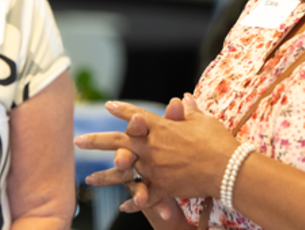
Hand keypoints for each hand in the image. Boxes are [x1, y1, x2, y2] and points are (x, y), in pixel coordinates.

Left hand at [75, 94, 237, 199]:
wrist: (226, 168)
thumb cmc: (216, 140)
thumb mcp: (202, 120)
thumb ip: (188, 111)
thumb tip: (183, 98)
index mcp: (160, 128)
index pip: (136, 116)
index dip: (122, 110)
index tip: (108, 106)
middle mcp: (152, 147)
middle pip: (119, 142)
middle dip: (96, 141)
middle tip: (78, 140)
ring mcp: (155, 169)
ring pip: (124, 172)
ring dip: (105, 175)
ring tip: (88, 178)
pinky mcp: (163, 187)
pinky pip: (145, 196)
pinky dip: (134, 201)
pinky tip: (122, 205)